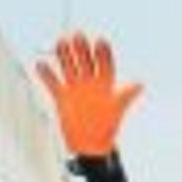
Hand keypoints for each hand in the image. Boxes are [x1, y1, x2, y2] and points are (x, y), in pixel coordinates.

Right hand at [34, 33, 142, 157]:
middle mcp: (90, 83)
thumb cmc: (106, 128)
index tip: (101, 41)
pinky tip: (41, 64)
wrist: (90, 145)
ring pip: (69, 67)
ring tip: (61, 42)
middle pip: (85, 61)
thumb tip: (140, 83)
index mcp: (105, 84)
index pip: (104, 63)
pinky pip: (53, 82)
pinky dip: (46, 74)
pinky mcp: (62, 96)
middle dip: (81, 49)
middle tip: (78, 36)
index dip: (103, 53)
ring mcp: (75, 88)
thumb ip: (126, 94)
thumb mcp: (117, 109)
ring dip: (64, 56)